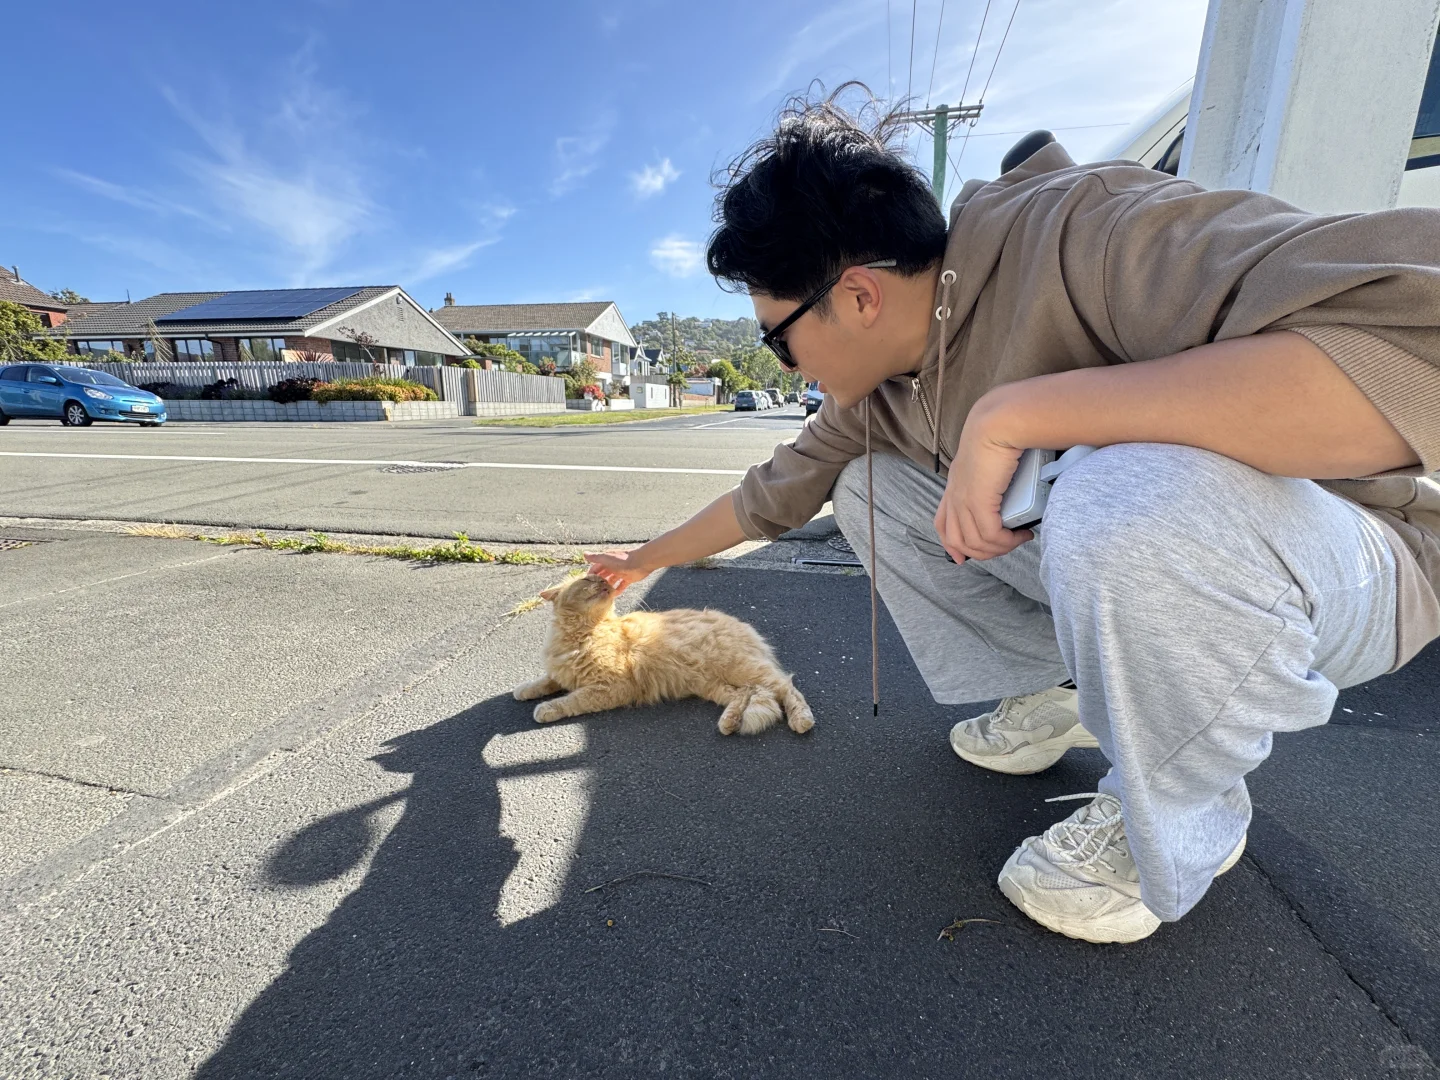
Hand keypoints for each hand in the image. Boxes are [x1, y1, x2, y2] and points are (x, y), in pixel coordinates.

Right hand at [583, 549, 652, 594]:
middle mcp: (613, 566)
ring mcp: (621, 572)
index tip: (586, 583)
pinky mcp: (628, 578)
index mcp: (607, 560)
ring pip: (611, 581)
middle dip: (599, 582)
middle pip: (603, 575)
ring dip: (607, 587)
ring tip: (602, 594)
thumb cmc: (622, 559)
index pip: (596, 568)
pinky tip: (614, 595)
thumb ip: (595, 557)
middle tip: (593, 591)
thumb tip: (584, 554)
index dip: (591, 574)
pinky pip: (621, 586)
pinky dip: (618, 590)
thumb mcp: (606, 558)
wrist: (641, 562)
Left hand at [934, 407, 1033, 562]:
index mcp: (955, 485)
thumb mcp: (989, 458)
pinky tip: (1020, 534)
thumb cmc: (1000, 434)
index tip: (964, 558)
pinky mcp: (978, 501)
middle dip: (983, 552)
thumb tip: (1008, 486)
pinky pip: (990, 535)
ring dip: (1000, 548)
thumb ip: (991, 473)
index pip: (942, 524)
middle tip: (1007, 545)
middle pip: (958, 541)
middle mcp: (955, 495)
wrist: (998, 421)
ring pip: (975, 543)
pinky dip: (1006, 541)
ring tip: (1019, 538)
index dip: (951, 545)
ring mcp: (964, 499)